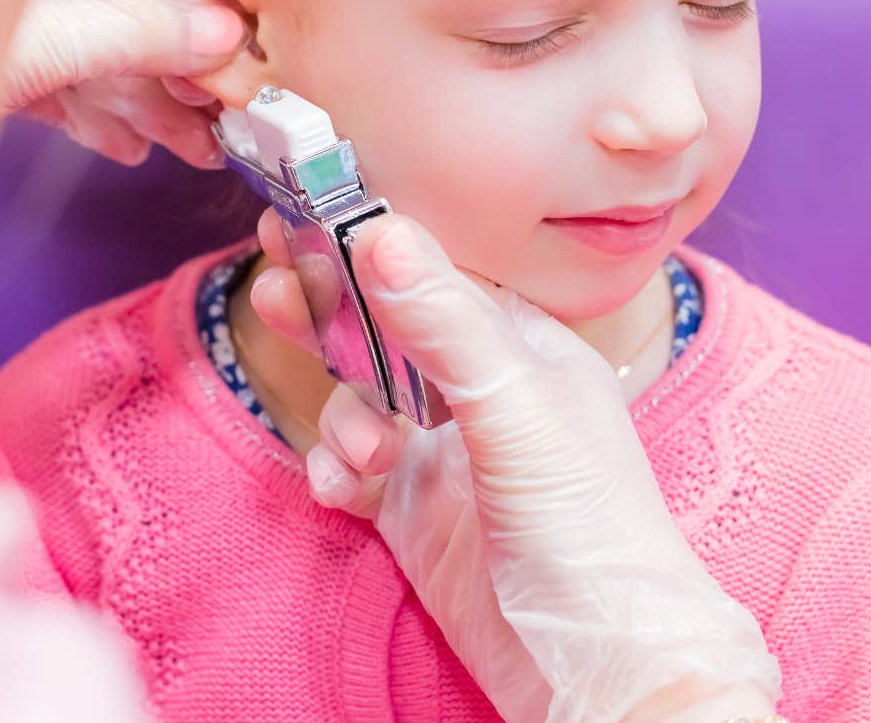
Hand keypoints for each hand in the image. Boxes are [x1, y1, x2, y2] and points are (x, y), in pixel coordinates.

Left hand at [0, 0, 244, 167]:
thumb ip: (145, 31)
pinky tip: (131, 148)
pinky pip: (67, 94)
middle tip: (229, 120)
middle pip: (137, 20)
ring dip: (152, 111)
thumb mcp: (59, 31)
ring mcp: (21, 22)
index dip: (206, 15)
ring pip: (106, 64)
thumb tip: (229, 33)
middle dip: (182, 77)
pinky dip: (99, 123)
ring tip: (198, 149)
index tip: (243, 64)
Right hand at [248, 212, 782, 722]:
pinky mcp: (416, 513)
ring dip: (341, 412)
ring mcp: (448, 453)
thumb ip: (445, 321)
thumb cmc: (591, 523)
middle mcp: (485, 392)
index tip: (305, 211)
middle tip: (275, 288)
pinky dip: (333, 467)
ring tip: (362, 448)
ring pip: (361, 398)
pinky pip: (350, 467)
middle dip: (331, 311)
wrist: (595, 659)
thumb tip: (379, 229)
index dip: (371, 243)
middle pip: (387, 327)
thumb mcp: (515, 407)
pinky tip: (338, 485)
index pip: (438, 273)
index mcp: (527, 347)